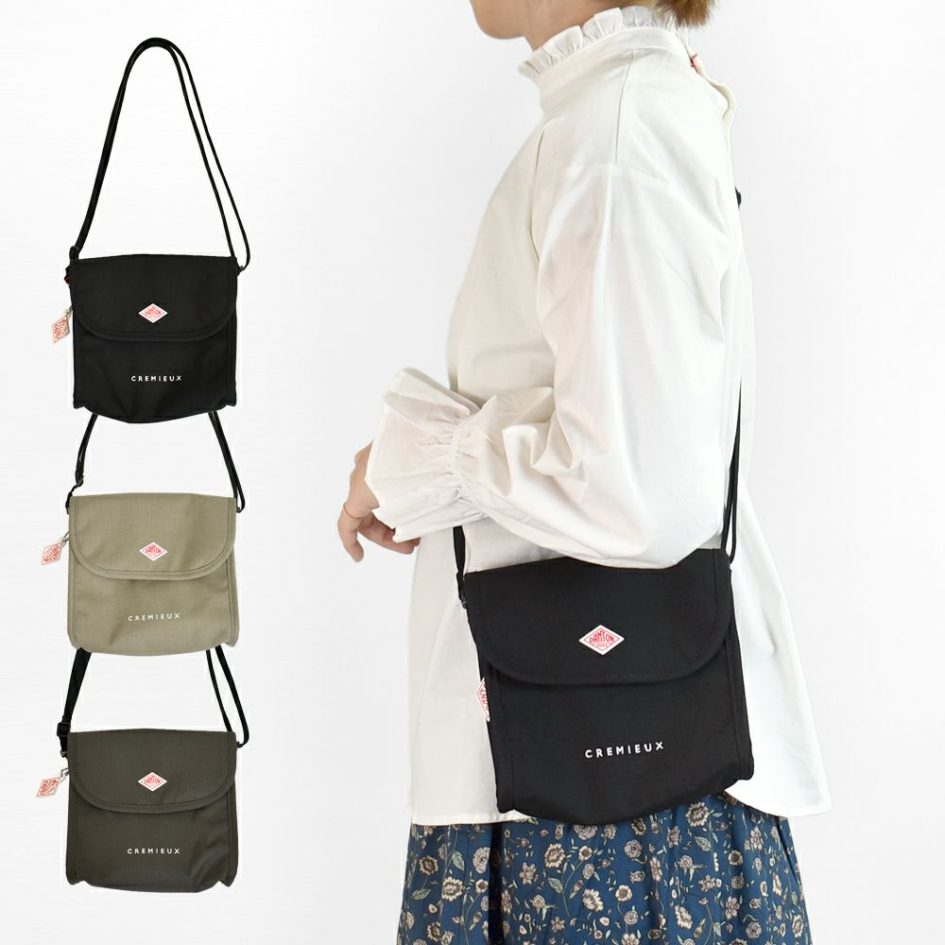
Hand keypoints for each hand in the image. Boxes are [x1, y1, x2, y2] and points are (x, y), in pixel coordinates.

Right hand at [338, 443, 419, 561]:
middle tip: (407, 543)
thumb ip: (400, 525)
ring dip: (391, 511)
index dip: (351, 544)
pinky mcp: (383, 445)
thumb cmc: (422, 473)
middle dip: (385, 531)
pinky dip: (392, 492)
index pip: (347, 524)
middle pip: (364, 510)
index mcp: (360, 490)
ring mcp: (371, 455)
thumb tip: (406, 533)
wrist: (439, 441)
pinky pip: (381, 475)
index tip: (359, 556)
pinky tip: (411, 501)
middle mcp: (360, 471)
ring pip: (373, 492)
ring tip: (415, 522)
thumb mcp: (409, 510)